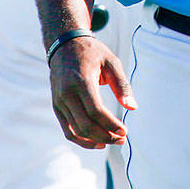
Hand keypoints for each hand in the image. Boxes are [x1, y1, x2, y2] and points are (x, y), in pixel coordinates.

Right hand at [48, 35, 136, 149]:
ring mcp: (59, 102)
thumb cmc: (93, 53)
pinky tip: (97, 142)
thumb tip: (132, 108)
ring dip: (94, 141)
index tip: (125, 131)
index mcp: (81, 81)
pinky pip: (68, 130)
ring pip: (75, 131)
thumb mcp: (112, 62)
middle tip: (122, 139)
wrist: (65, 46)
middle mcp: (67, 94)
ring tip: (112, 141)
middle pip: (85, 125)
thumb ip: (122, 85)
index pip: (96, 111)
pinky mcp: (56, 107)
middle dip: (105, 136)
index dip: (111, 124)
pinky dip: (81, 139)